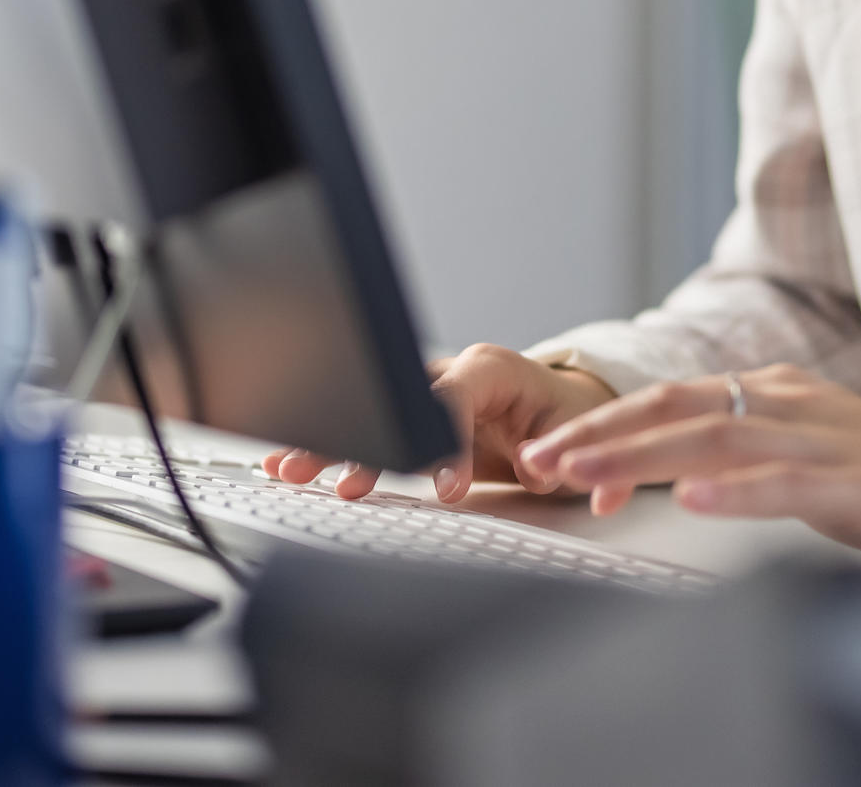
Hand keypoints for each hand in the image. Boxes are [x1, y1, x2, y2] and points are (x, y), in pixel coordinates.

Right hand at [261, 343, 615, 501]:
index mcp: (491, 369)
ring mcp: (422, 390)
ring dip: (331, 441)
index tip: (446, 491)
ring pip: (370, 410)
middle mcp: (449, 372)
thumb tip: (533, 466)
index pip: (458, 398)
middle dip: (370, 443)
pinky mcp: (408, 415)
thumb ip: (552, 451)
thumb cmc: (568, 419)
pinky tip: (287, 460)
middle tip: (349, 486)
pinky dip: (328, 442)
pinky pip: (364, 424)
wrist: (562, 406)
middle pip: (398, 402)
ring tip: (290, 469)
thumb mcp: (573, 433)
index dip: (450, 445)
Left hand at [513, 362, 860, 574]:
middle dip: (602, 434)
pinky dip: (733, 489)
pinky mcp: (858, 484)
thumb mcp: (810, 468)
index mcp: (778, 397)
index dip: (610, 425)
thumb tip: (679, 484)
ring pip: (714, 438)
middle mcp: (792, 405)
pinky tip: (693, 498)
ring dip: (642, 457)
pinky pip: (784, 483)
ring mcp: (824, 440)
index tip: (555, 457)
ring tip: (587, 476)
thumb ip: (749, 466)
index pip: (675, 401)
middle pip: (678, 408)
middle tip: (540, 460)